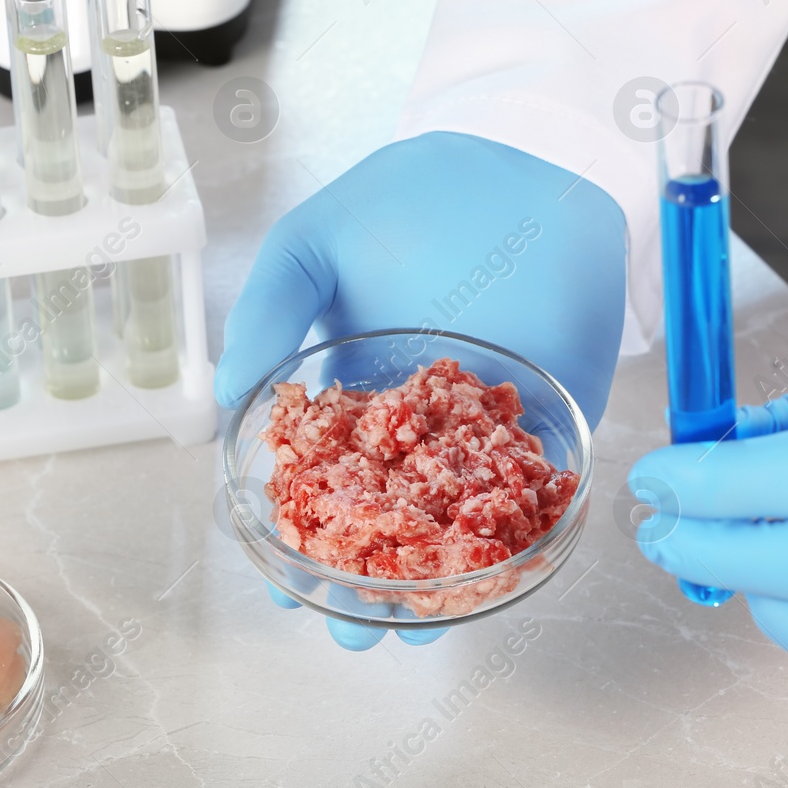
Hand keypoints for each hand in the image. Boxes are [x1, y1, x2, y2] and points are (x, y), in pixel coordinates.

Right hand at [219, 131, 627, 647]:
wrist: (518, 161)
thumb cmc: (410, 198)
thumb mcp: (315, 242)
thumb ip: (271, 311)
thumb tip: (232, 396)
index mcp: (357, 396)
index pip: (326, 484)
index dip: (306, 537)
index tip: (291, 586)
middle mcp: (419, 426)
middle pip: (391, 523)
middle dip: (368, 584)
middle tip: (354, 627)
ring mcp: (488, 429)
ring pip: (461, 523)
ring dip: (440, 580)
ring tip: (417, 625)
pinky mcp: (554, 418)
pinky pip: (542, 491)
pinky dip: (525, 538)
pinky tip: (500, 580)